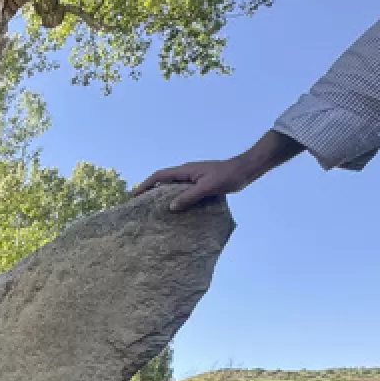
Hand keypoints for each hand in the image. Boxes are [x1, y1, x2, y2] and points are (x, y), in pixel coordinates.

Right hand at [132, 159, 251, 212]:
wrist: (245, 170)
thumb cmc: (227, 176)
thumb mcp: (208, 187)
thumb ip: (189, 196)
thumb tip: (171, 207)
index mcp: (185, 171)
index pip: (159, 176)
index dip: (145, 185)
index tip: (134, 196)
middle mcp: (187, 173)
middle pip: (163, 181)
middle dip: (150, 190)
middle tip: (140, 204)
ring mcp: (194, 178)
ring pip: (173, 186)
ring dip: (163, 195)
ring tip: (155, 209)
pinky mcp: (201, 183)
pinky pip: (183, 191)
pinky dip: (176, 199)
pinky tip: (177, 210)